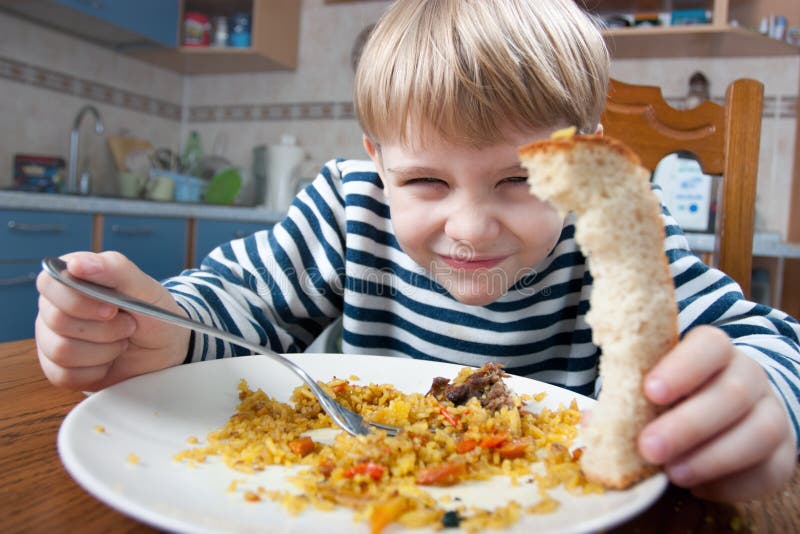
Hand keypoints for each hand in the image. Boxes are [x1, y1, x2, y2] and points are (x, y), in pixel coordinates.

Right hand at [35, 251, 189, 390]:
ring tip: (121, 341)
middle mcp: (54, 308)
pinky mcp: (57, 369)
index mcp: (70, 280)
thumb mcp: (144, 287)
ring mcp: (51, 339)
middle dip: (104, 328)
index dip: (80, 300)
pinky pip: (65, 375)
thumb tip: (77, 264)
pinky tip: (110, 360)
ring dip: (104, 350)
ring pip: (61, 350)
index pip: (50, 284)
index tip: (112, 308)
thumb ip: (114, 268)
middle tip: (128, 325)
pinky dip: (97, 370)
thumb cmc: (152, 313)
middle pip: (57, 320)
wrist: (165, 348)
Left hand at [638, 325, 796, 501]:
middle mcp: (749, 376)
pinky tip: (697, 487)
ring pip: (756, 433)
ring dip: (711, 457)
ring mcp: (771, 414)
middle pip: (730, 394)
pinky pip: (767, 471)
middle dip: (687, 424)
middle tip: (648, 447)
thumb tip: (589, 422)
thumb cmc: (682, 392)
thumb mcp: (654, 384)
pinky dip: (730, 484)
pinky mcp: (782, 454)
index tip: (649, 390)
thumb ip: (627, 396)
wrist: (737, 408)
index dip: (681, 368)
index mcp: (715, 350)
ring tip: (673, 473)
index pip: (709, 346)